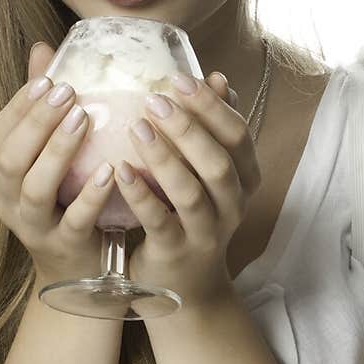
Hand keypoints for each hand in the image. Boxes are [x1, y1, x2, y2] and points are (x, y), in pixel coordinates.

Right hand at [0, 42, 110, 288]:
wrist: (77, 272)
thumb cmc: (64, 199)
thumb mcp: (47, 154)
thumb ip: (41, 105)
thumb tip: (43, 47)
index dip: (19, 106)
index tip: (50, 79)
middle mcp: (6, 200)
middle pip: (9, 159)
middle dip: (36, 123)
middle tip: (68, 93)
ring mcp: (32, 227)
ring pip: (33, 190)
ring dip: (57, 152)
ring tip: (83, 120)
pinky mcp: (63, 247)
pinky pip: (73, 221)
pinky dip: (90, 195)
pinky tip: (109, 170)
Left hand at [119, 73, 259, 310]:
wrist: (187, 286)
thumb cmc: (192, 215)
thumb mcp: (208, 174)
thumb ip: (213, 129)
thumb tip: (218, 77)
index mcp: (244, 179)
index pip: (238, 136)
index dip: (211, 106)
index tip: (179, 78)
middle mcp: (233, 205)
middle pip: (218, 162)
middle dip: (189, 128)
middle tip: (155, 99)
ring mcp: (207, 232)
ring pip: (191, 192)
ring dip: (164, 158)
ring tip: (137, 127)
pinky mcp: (176, 253)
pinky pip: (159, 221)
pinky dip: (140, 194)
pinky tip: (119, 170)